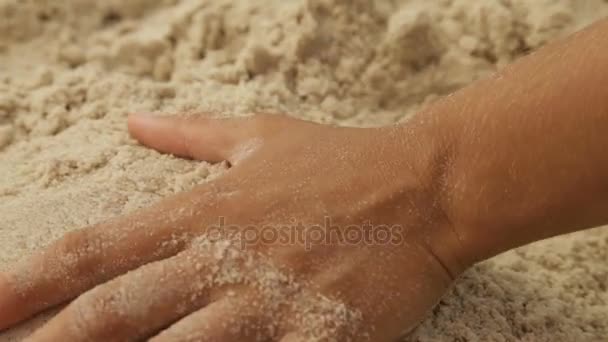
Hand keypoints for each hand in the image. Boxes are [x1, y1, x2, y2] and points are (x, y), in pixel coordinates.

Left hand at [0, 113, 463, 340]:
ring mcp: (269, 303)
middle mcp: (224, 259)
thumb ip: (190, 131)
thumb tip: (134, 119)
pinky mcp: (316, 336)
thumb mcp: (260, 135)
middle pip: (114, 315)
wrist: (425, 187)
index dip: (24, 286)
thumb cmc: (341, 161)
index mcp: (203, 212)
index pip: (92, 253)